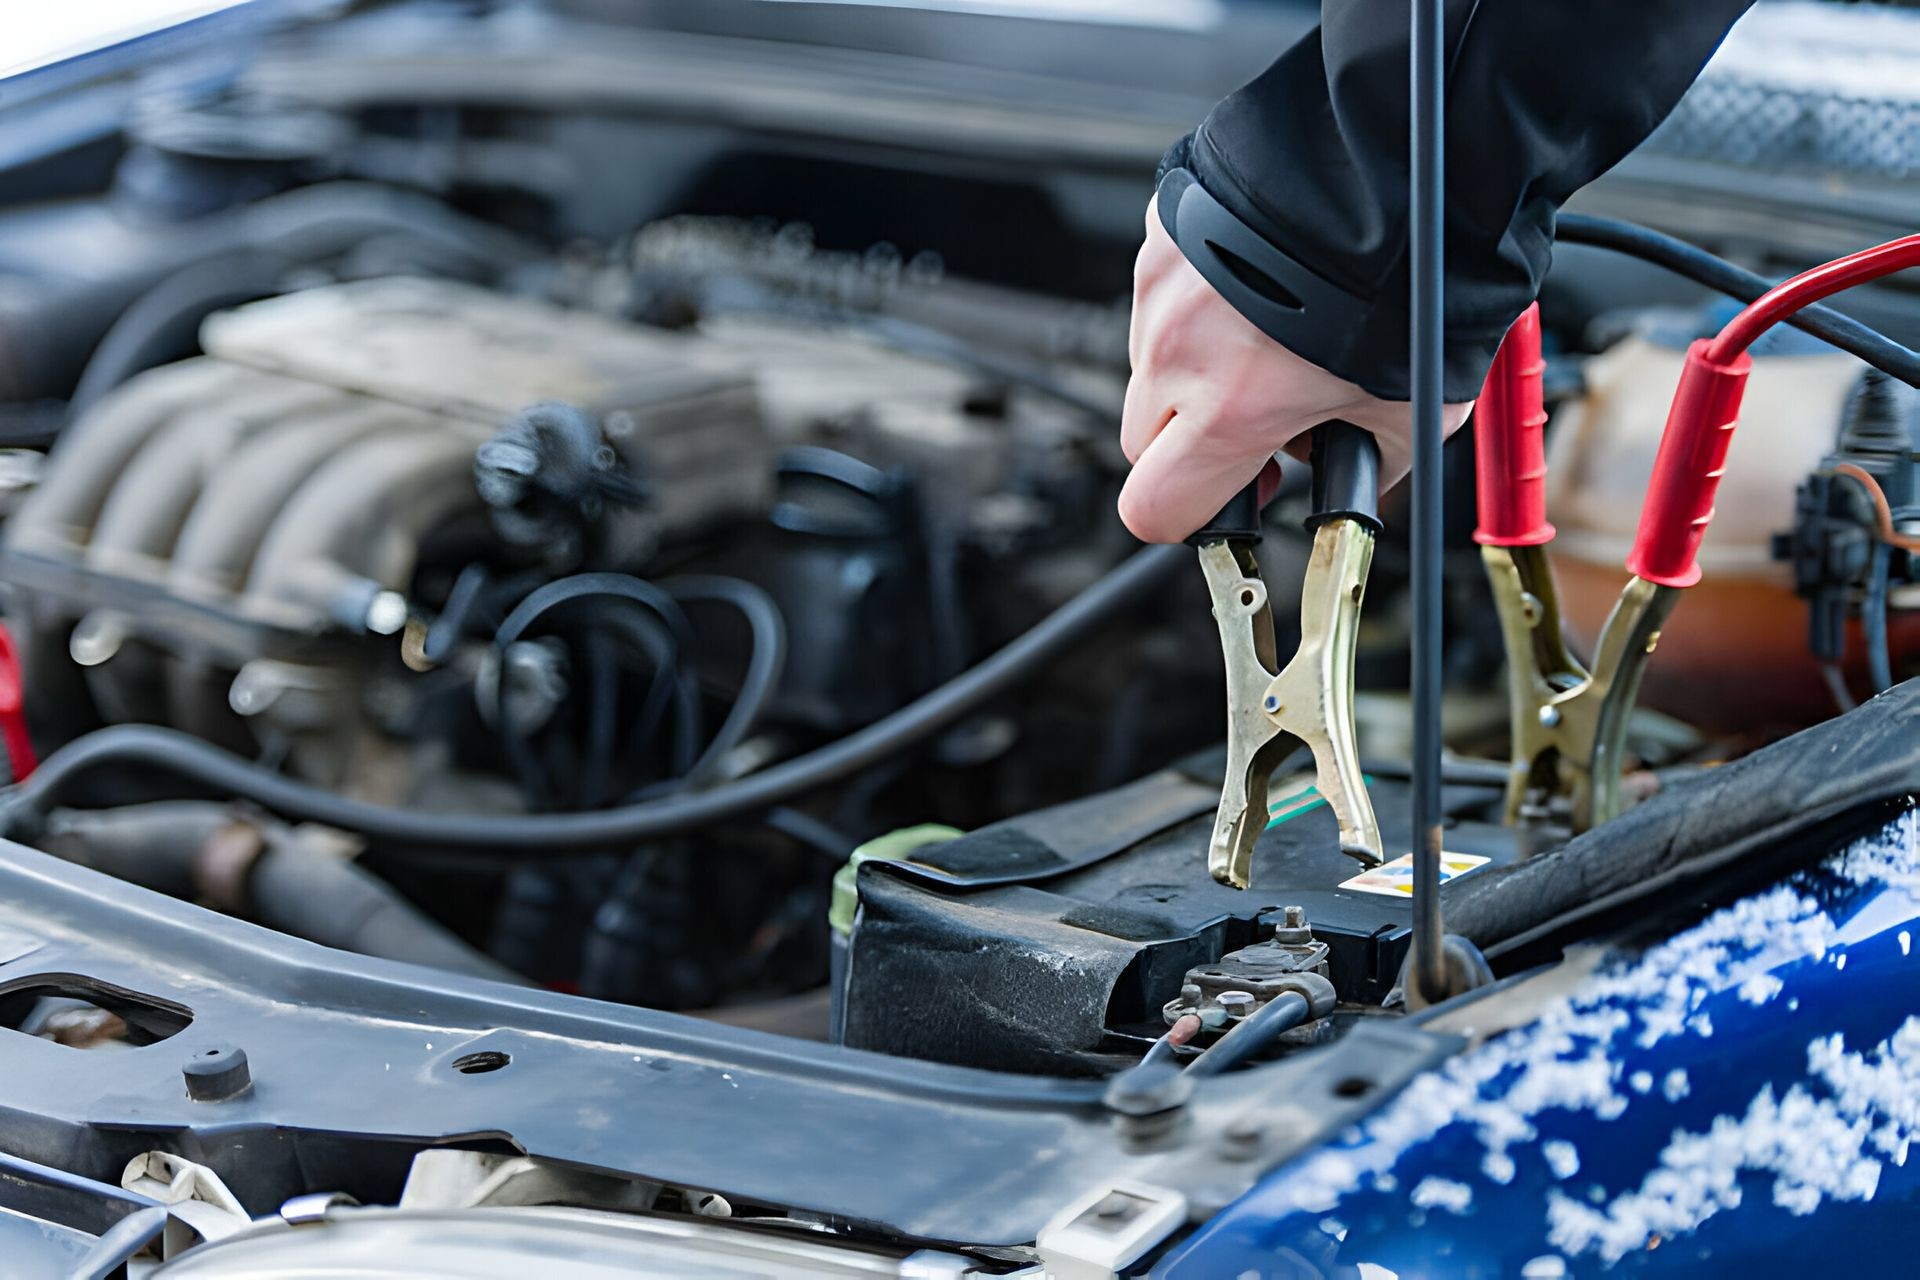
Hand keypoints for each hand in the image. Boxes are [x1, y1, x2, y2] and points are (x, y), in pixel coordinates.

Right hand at [1118, 197, 1471, 542]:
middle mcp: (1178, 351)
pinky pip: (1166, 292)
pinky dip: (1206, 300)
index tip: (1229, 500)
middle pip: (1142, 441)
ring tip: (1276, 333)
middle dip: (1191, 444)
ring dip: (1199, 366)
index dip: (1188, 518)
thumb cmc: (1411, 276)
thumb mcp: (1416, 408)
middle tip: (1259, 421)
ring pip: (1154, 362)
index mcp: (1228, 410)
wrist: (1399, 159)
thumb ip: (1371, 461)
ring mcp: (1162, 286)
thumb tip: (1359, 476)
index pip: (1153, 508)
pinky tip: (1267, 282)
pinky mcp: (1166, 232)